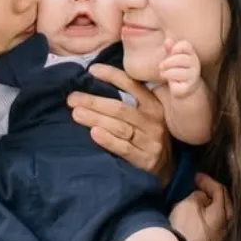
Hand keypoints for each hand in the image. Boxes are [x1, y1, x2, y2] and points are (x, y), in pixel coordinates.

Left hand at [68, 63, 173, 184]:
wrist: (168, 170)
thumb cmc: (149, 136)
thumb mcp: (147, 116)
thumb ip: (129, 102)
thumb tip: (95, 84)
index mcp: (153, 105)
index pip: (132, 86)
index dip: (112, 76)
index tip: (92, 70)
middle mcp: (153, 121)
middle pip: (120, 108)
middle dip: (94, 102)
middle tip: (72, 98)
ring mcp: (151, 141)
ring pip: (120, 127)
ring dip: (96, 119)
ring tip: (76, 113)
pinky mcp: (146, 160)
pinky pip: (124, 148)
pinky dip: (108, 140)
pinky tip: (94, 133)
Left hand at [159, 39, 202, 98]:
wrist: (184, 88)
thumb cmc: (176, 69)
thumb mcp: (172, 57)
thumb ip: (169, 49)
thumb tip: (167, 40)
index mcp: (191, 54)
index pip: (185, 45)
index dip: (175, 47)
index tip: (170, 53)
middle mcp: (195, 64)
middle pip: (181, 59)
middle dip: (168, 62)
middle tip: (161, 66)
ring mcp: (193, 76)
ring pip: (179, 72)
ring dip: (167, 73)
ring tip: (163, 73)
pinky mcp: (188, 88)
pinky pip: (177, 84)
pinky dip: (171, 83)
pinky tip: (171, 83)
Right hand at [171, 173, 230, 240]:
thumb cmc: (186, 232)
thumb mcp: (189, 204)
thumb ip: (198, 195)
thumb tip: (202, 195)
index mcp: (224, 213)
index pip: (220, 190)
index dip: (207, 180)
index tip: (196, 176)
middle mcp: (227, 227)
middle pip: (223, 204)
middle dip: (211, 193)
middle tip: (198, 187)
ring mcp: (221, 240)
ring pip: (217, 218)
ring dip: (208, 208)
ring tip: (195, 203)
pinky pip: (211, 229)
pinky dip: (204, 220)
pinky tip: (194, 221)